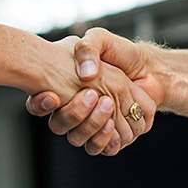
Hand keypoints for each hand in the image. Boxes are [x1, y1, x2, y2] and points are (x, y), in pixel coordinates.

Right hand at [26, 29, 162, 154]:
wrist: (147, 66)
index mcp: (64, 87)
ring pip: (78, 138)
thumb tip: (84, 74)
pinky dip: (104, 138)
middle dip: (73, 113)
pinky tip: (111, 123)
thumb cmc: (119, 52)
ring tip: (107, 105)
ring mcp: (92, 124)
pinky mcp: (111, 136)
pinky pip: (101, 148)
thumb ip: (88, 48)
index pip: (39, 104)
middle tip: (92, 95)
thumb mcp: (99, 39)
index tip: (52, 96)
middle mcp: (75, 108)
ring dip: (91, 124)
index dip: (41, 104)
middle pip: (60, 125)